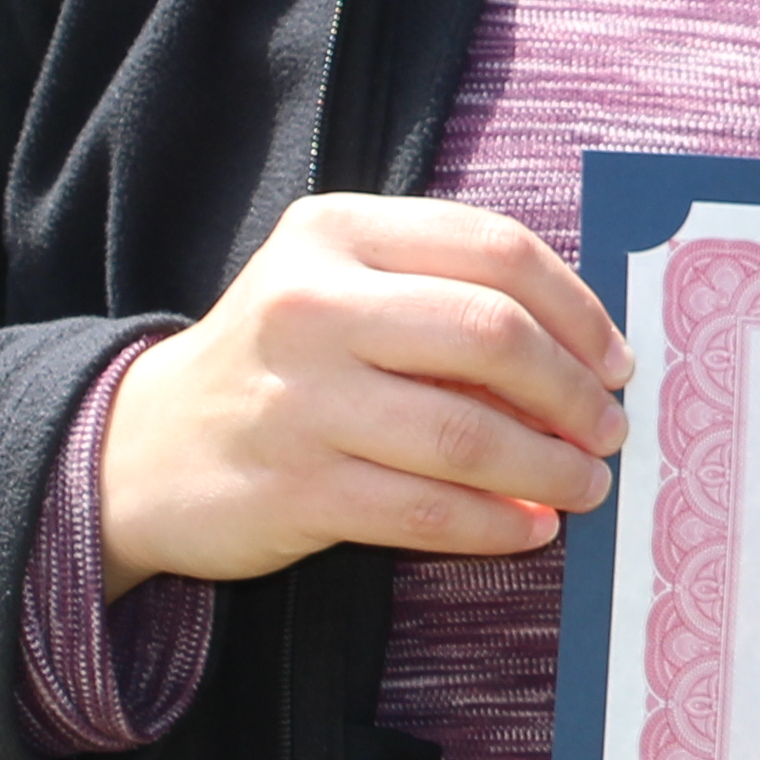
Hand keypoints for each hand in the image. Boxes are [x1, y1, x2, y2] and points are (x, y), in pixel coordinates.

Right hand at [98, 194, 629, 593]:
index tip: (617, 358)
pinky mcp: (296, 487)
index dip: (578, 309)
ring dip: (550, 466)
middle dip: (574, 390)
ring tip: (587, 484)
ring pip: (468, 433)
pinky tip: (530, 528)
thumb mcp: (341, 287)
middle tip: (610, 427)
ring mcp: (300, 398)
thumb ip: (442, 291)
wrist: (141, 450)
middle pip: (491, 334)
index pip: (495, 250)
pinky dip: (497, 524)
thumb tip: (588, 349)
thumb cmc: (280, 363)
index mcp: (337, 231)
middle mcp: (312, 304)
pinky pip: (428, 510)